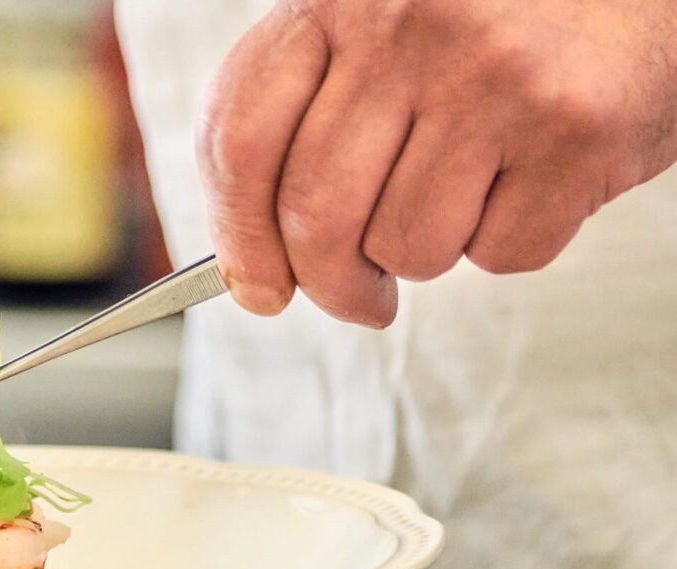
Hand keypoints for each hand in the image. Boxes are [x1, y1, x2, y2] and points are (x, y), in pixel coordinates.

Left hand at [197, 0, 676, 324]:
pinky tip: (532, 180)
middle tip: (360, 299)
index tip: (256, 287)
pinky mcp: (571, 128)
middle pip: (316, 217)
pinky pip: (498, 254)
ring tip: (469, 196)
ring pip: (404, 249)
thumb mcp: (392, 30)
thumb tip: (262, 263)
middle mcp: (410, 22)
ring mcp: (492, 75)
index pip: (242, 136)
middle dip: (331, 286)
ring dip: (429, 254)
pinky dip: (511, 242)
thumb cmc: (512, 17)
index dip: (238, 234)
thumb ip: (321, 115)